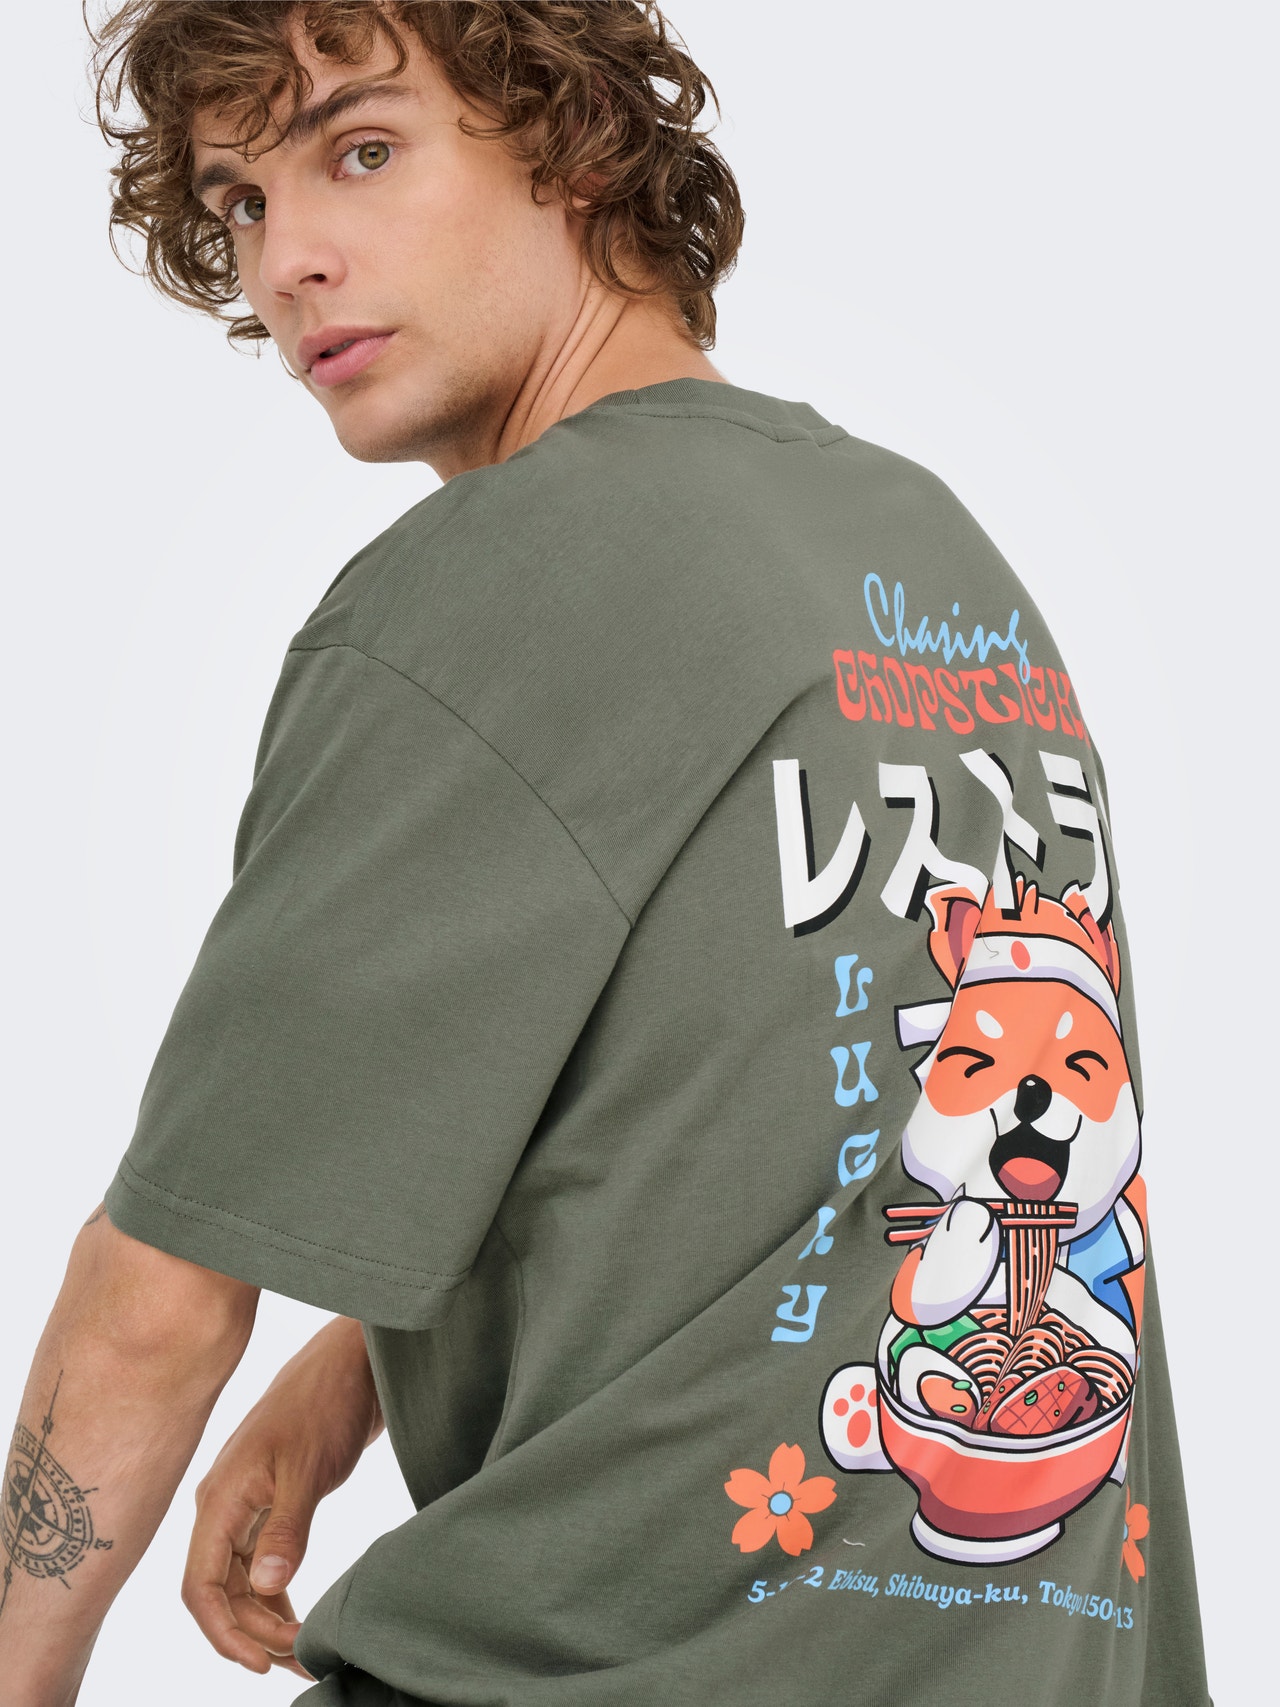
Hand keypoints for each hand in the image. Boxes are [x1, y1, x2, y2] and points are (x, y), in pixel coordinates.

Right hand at [182, 1316, 383, 1678]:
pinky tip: (297, 1616)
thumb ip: (286, 1529)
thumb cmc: (326, 1402)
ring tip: (301, 1653)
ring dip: (266, 1619)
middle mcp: (225, 1506)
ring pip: (242, 1580)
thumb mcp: (308, 1468)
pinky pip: (261, 1562)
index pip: (201, 1587)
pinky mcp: (273, 1501)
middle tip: (300, 1661)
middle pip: (222, 1592)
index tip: (262, 1663)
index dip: (225, 1632)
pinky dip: (277, 1593)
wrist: (351, 1363)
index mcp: (221, 1499)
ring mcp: (248, 1503)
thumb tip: (264, 1589)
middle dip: (254, 1633)